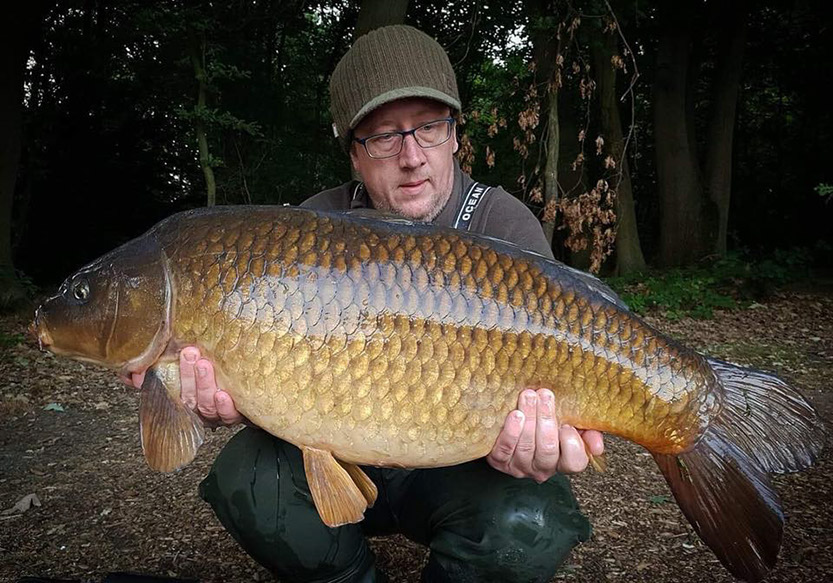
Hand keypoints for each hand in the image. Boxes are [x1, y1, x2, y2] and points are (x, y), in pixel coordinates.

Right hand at [121, 347, 243, 426]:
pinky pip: (230, 415)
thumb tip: (130, 374)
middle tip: (189, 354)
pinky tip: (223, 394)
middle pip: (188, 396)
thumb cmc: (214, 381)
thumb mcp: (184, 374)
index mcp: (184, 400)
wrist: (251, 393)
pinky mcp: (237, 414)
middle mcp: (198, 409)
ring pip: (206, 404)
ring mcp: (217, 413)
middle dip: (186, 375)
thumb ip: (156, 373)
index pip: (168, 393)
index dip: (157, 384)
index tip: (153, 367)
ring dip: (203, 384)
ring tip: (204, 365)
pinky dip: (225, 406)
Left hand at [487, 388, 604, 481]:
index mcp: (563, 461)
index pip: (575, 462)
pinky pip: (505, 450)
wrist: (516, 425)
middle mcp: (543, 468)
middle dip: (546, 420)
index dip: (572, 444)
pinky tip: (514, 415)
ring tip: (528, 396)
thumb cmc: (547, 424)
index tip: (567, 424)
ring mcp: (520, 467)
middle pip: (547, 449)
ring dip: (528, 419)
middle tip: (544, 395)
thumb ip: (588, 432)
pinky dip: (510, 432)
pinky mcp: (500, 461)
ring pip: (526, 447)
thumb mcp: (572, 426)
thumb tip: (597, 446)